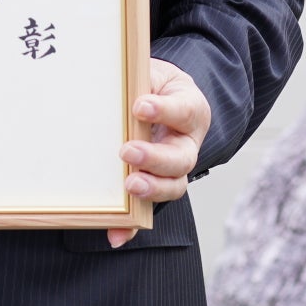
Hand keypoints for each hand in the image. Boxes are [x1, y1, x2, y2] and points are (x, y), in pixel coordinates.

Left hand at [107, 58, 210, 247]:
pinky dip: (132, 226)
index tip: (140, 106)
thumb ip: (140, 78)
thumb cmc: (156, 86)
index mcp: (190, 110)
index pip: (183, 111)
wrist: (164, 99)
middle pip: (181, 158)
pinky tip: (116, 233)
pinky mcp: (154, 186)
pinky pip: (147, 211)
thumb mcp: (152, 72)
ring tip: (129, 186)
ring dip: (151, 190)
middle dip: (155, 158)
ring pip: (172, 186)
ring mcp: (173, 169)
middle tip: (128, 151)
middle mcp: (187, 144)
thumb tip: (115, 79)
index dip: (164, 110)